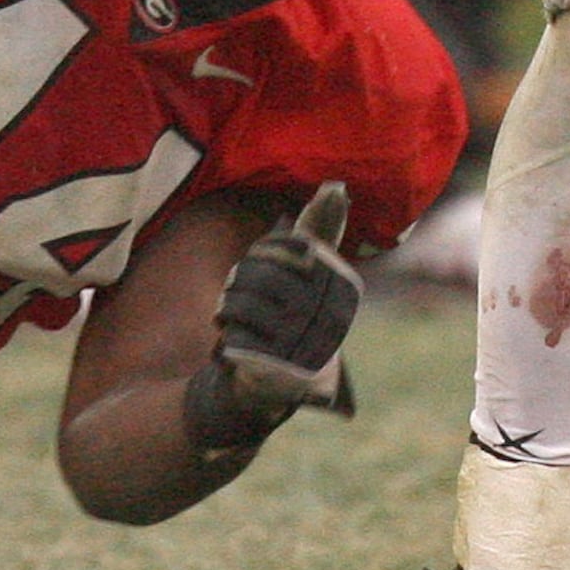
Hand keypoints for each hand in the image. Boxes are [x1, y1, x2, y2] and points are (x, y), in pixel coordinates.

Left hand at [183, 180, 364, 450]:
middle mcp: (331, 318)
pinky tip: (234, 346)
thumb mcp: (313, 272)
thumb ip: (321, 229)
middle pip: (261, 277)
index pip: (289, 248)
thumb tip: (335, 186)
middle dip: (239, 282)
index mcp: (343, 288)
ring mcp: (305, 348)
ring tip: (232, 317)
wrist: (281, 384)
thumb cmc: (295, 315)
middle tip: (236, 293)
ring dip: (228, 310)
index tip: (259, 265)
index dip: (263, 253)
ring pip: (243, 307)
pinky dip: (227, 340)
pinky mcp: (277, 375)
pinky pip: (234, 340)